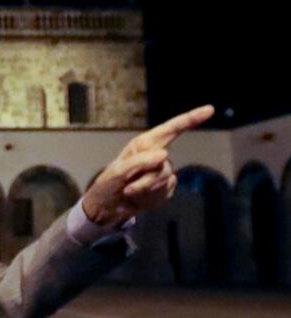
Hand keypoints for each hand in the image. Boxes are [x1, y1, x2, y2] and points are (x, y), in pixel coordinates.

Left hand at [82, 104, 214, 225]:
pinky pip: (164, 192)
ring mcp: (163, 171)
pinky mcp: (167, 187)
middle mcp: (156, 155)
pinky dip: (149, 197)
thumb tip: (165, 154)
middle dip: (146, 179)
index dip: (190, 119)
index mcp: (144, 144)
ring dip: (145, 189)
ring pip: (164, 180)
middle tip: (127, 187)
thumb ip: (139, 162)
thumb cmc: (108, 184)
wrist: (108, 207)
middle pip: (165, 165)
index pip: (171, 129)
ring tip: (129, 191)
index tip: (209, 110)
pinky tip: (138, 197)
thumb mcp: (118, 172)